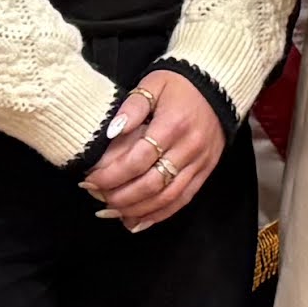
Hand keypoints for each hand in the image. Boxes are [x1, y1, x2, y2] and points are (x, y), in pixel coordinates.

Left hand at [80, 71, 227, 232]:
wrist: (218, 85)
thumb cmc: (179, 85)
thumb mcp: (152, 84)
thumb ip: (130, 107)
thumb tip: (112, 132)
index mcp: (172, 126)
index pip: (137, 160)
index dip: (111, 175)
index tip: (89, 180)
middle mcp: (189, 148)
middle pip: (151, 184)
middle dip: (120, 197)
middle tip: (97, 198)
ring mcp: (200, 163)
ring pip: (167, 198)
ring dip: (137, 210)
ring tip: (111, 213)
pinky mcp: (205, 172)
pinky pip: (182, 200)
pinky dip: (159, 215)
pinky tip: (137, 222)